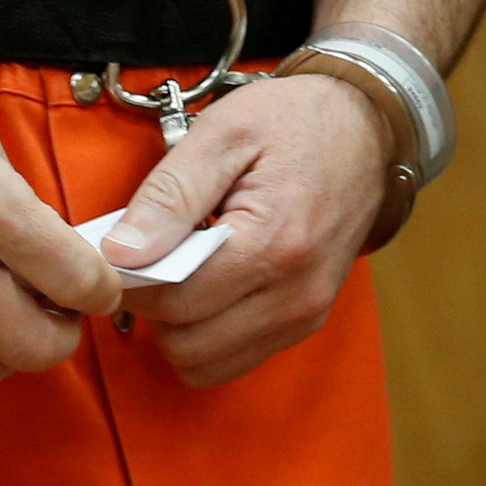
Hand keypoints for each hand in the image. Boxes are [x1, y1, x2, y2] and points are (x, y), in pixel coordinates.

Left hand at [104, 73, 394, 387]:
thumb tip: (121, 252)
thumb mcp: (223, 133)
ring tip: (184, 267)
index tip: (121, 248)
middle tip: (152, 255)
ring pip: (206, 364)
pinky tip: (210, 282)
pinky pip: (233, 358)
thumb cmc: (293, 121)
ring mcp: (305, 314)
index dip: (132, 279)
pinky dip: (207, 333)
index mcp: (274, 244)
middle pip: (186, 344)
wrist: (365, 127)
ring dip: (179, 327)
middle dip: (155, 306)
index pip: (174, 302)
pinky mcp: (307, 321)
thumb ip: (170, 194)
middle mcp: (296, 294)